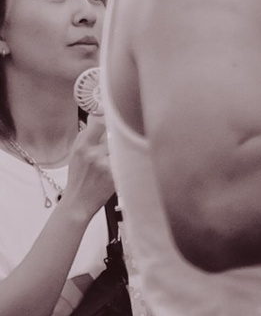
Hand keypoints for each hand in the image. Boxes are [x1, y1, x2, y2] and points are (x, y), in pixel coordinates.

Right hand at [61, 104, 116, 227]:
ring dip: (126, 149)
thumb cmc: (79, 176)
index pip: (100, 122)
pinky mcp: (115, 176)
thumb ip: (88, 134)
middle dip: (121, 135)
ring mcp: (105, 165)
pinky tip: (127, 165)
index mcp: (82, 146)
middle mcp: (93, 154)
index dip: (110, 117)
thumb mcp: (76, 152)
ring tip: (124, 154)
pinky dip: (129, 161)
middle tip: (125, 136)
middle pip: (116, 133)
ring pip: (124, 146)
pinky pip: (128, 160)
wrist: (79, 202)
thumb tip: (100, 114)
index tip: (117, 115)